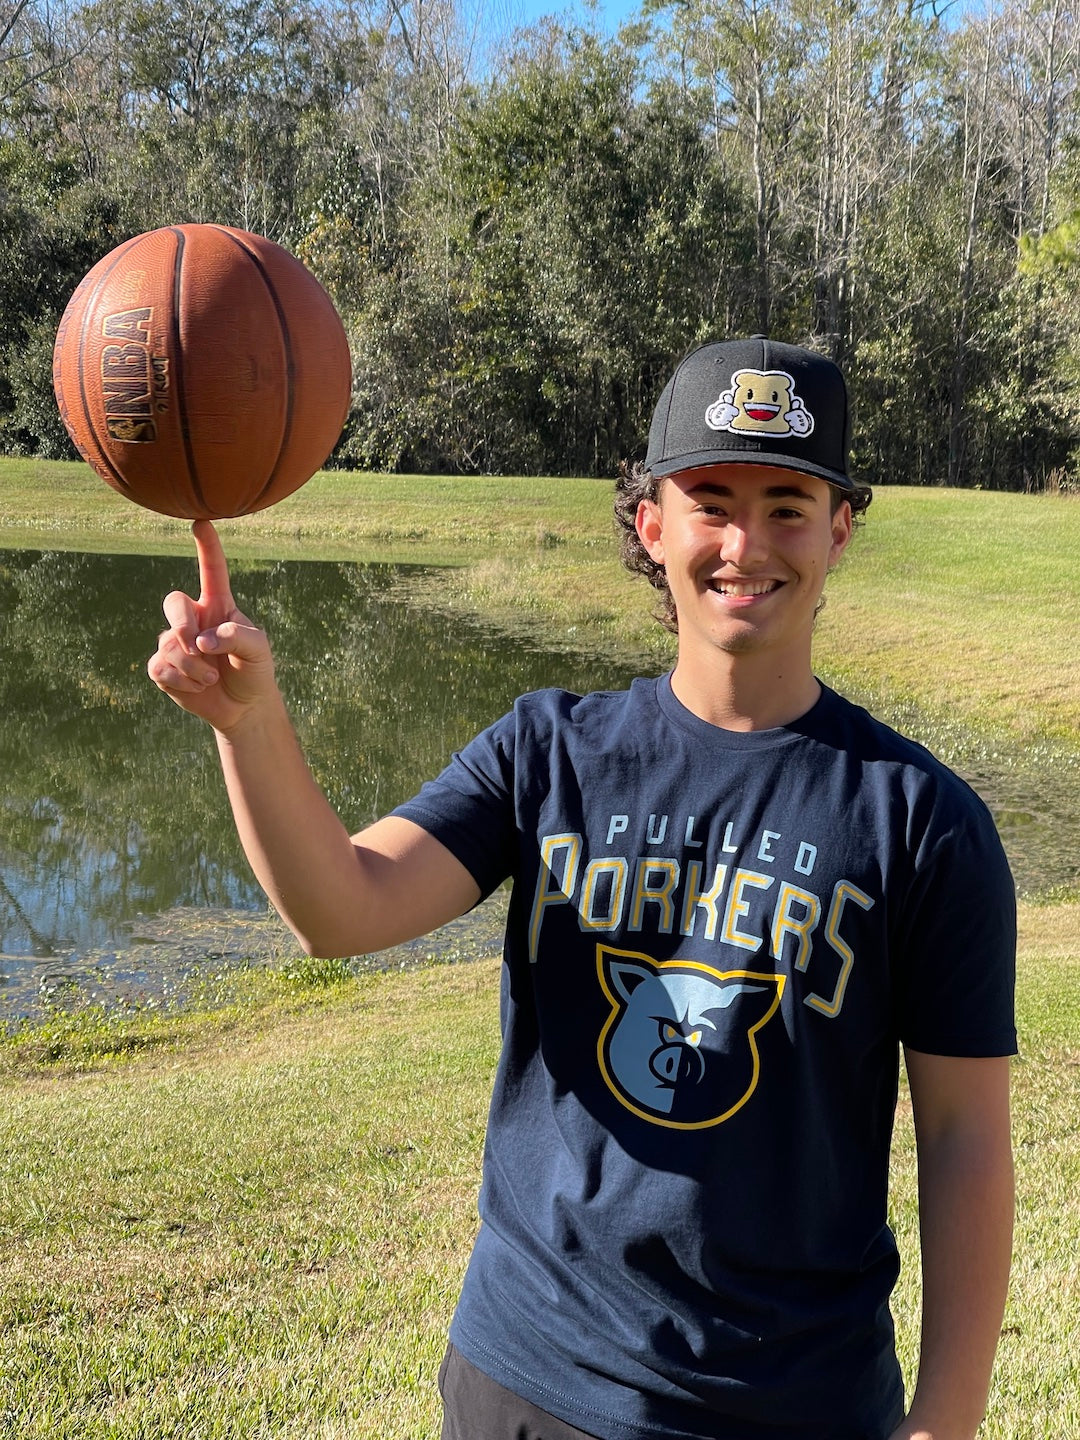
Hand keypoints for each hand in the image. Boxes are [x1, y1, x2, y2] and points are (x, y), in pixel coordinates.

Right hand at [147, 519, 277, 733]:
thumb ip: (238, 637)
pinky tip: (198, 687)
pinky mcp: (163, 667)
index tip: (202, 521)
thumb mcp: (259, 651)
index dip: (207, 547)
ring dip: (194, 667)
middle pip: (174, 603)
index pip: (211, 571)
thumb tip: (202, 640)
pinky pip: (160, 667)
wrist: (243, 707)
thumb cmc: (254, 671)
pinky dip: (182, 681)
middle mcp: (194, 619)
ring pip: (171, 645)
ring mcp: (175, 642)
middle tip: (195, 644)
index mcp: (219, 606)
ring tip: (212, 678)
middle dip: (181, 623)